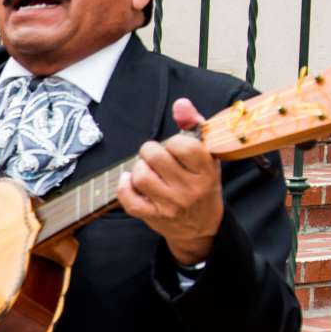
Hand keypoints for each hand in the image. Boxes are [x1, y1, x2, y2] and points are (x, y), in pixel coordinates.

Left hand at [117, 98, 221, 265]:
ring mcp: (170, 205)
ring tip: (148, 171)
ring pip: (140, 175)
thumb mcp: (206, 155)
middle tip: (156, 158)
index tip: (174, 149)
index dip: (172, 142)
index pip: (182, 145)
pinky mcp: (153, 217)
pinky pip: (128, 198)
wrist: (202, 228)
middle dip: (150, 151)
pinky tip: (130, 182)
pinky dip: (124, 186)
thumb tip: (180, 103)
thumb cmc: (202, 184)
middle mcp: (190, 189)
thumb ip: (194, 125)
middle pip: (155, 156)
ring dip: (139, 168)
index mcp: (206, 170)